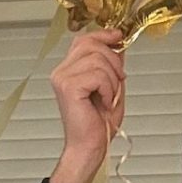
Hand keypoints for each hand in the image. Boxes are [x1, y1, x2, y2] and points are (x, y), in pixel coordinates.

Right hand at [46, 31, 125, 182]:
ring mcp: (63, 78)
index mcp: (68, 70)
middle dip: (113, 61)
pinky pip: (98, 75)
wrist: (90, 147)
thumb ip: (112, 65)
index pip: (84, 39)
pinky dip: (108, 89)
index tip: (119, 37)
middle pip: (92, 44)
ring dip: (112, 80)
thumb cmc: (97, 124)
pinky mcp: (69, 87)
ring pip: (98, 59)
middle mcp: (62, 72)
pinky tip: (103, 102)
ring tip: (108, 97)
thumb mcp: (111, 87)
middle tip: (118, 81)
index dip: (103, 35)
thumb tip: (119, 45)